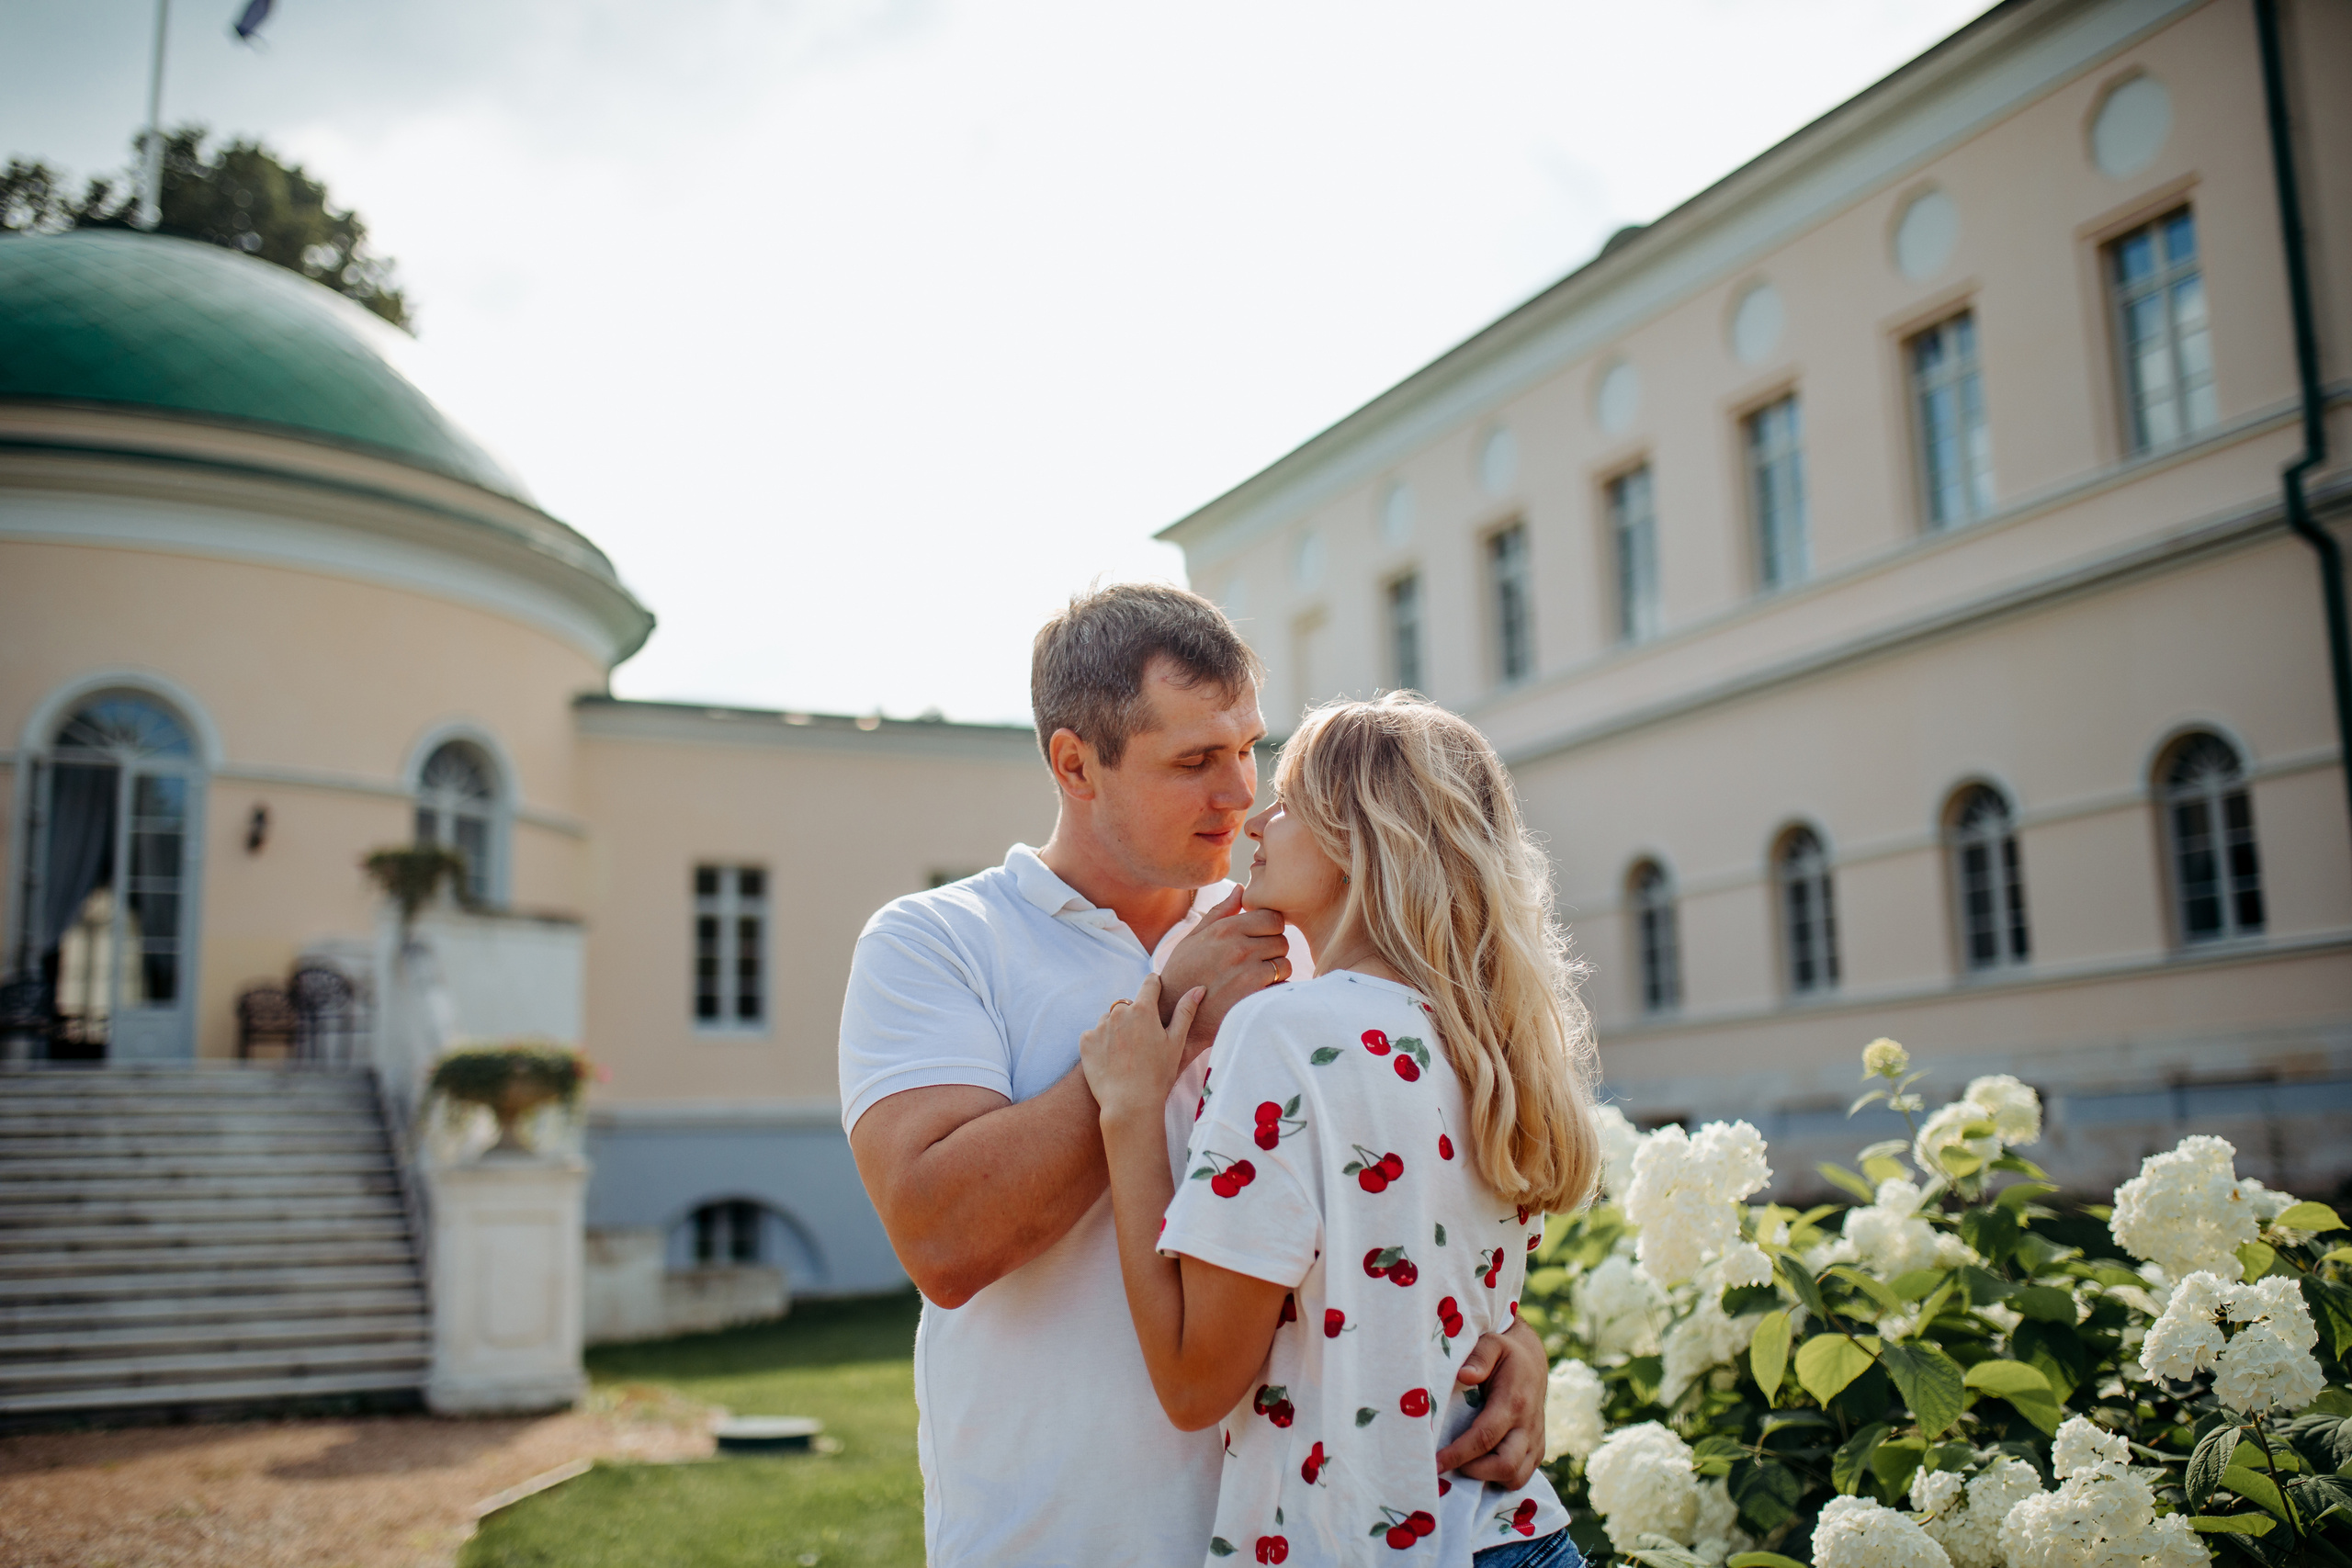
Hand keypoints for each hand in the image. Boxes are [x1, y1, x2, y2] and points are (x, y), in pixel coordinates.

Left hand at [1079, 975, 1203, 1128]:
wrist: (1129, 1104)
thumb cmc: (1158, 1075)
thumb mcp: (1176, 1043)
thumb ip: (1185, 1012)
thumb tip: (1198, 988)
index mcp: (1143, 1009)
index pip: (1150, 983)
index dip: (1155, 988)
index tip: (1157, 996)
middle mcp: (1118, 1012)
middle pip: (1128, 1005)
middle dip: (1135, 1017)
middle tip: (1143, 1043)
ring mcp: (1099, 1026)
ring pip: (1110, 1020)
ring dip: (1117, 1029)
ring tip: (1127, 1055)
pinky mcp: (1085, 1041)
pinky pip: (1094, 1034)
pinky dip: (1101, 1043)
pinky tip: (1112, 1061)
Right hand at [1158, 887, 1290, 1055]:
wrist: (1172, 1014)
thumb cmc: (1182, 974)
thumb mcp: (1193, 939)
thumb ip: (1220, 913)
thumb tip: (1241, 889)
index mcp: (1226, 930)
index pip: (1273, 918)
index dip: (1270, 929)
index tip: (1261, 939)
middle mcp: (1240, 948)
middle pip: (1282, 940)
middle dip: (1273, 950)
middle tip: (1258, 962)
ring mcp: (1249, 973)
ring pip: (1285, 964)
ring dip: (1276, 972)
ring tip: (1257, 979)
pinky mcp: (1254, 997)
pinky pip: (1282, 986)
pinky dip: (1275, 990)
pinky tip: (1257, 994)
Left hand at [1436, 1319, 1546, 1486]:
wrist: (1533, 1362)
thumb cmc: (1505, 1354)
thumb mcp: (1492, 1344)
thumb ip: (1479, 1358)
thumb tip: (1464, 1375)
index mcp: (1513, 1402)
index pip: (1485, 1437)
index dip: (1459, 1454)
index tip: (1436, 1463)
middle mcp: (1528, 1426)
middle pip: (1504, 1466)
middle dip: (1473, 1472)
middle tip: (1447, 1466)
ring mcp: (1535, 1441)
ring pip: (1515, 1477)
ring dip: (1486, 1479)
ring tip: (1461, 1466)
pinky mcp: (1538, 1451)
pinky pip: (1521, 1477)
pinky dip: (1499, 1479)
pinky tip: (1479, 1468)